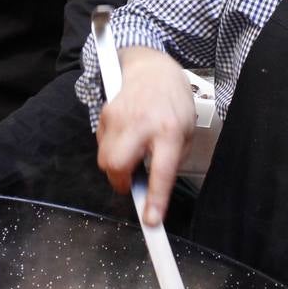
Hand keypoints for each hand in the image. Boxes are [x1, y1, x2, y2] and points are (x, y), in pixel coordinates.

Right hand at [94, 46, 194, 226]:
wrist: (152, 68)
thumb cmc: (173, 102)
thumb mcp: (186, 131)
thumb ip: (171, 159)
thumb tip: (153, 190)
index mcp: (170, 130)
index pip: (162, 171)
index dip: (155, 199)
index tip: (151, 220)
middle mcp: (143, 123)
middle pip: (116, 165)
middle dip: (120, 181)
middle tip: (131, 181)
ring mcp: (120, 116)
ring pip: (105, 159)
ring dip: (116, 166)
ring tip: (132, 153)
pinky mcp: (105, 113)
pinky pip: (101, 145)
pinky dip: (111, 150)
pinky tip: (125, 138)